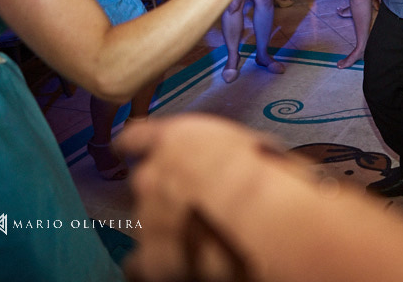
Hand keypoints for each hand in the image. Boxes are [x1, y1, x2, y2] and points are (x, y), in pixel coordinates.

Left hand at [116, 115, 297, 281]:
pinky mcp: (151, 257)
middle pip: (146, 183)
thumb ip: (234, 150)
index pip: (137, 138)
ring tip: (200, 236)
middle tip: (199, 203)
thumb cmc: (270, 175)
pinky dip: (154, 264)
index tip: (132, 148)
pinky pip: (139, 263)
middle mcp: (152, 175)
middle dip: (167, 193)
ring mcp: (146, 217)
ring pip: (147, 221)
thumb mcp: (257, 145)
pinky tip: (174, 264)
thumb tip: (250, 159)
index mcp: (175, 140)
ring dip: (168, 227)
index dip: (137, 146)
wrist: (261, 216)